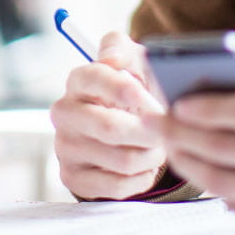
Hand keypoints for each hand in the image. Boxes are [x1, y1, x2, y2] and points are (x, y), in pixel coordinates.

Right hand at [50, 30, 167, 199]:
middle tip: (169, 130)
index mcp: (79, 79)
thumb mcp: (133, 58)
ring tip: (161, 146)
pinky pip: (117, 185)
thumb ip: (123, 49)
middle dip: (149, 132)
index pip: (96, 78)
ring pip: (122, 159)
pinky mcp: (73, 177)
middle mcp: (65, 112)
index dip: (129, 91)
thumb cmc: (133, 86)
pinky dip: (142, 177)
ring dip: (152, 155)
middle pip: (110, 127)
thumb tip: (112, 60)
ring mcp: (65, 147)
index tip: (156, 103)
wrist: (123, 122)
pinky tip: (147, 165)